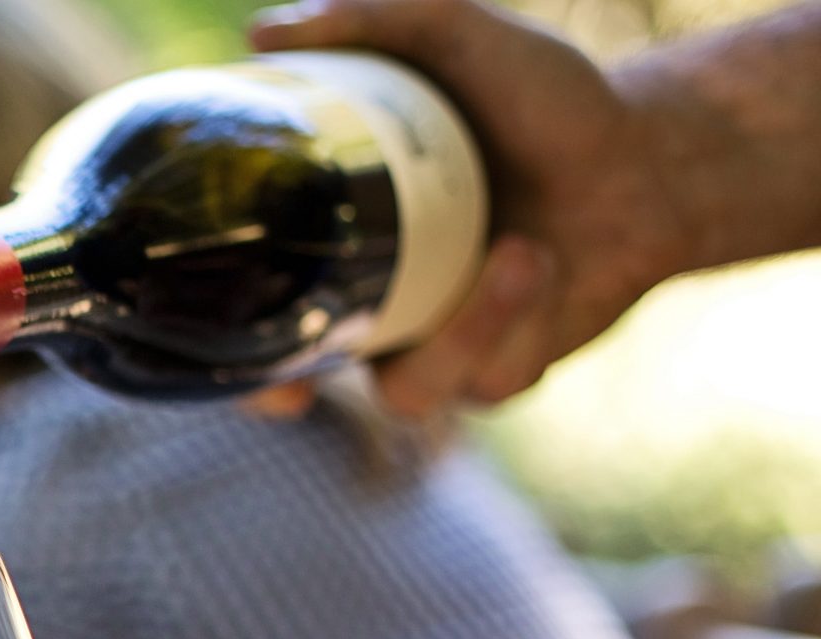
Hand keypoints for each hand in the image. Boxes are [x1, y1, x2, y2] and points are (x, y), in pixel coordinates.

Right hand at [248, 0, 695, 415]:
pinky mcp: (502, 372)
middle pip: (295, 386)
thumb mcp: (459, 40)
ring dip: (461, 330)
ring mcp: (437, 349)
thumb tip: (259, 35)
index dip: (207, 336)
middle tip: (292, 390)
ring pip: (407, 390)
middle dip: (283, 395)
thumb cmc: (547, 101)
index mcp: (337, 245)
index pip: (246, 307)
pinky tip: (539, 261)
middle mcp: (372, 308)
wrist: (654, 154)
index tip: (190, 332)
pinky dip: (512, 319)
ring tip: (518, 252)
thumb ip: (371, 22)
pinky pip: (485, 378)